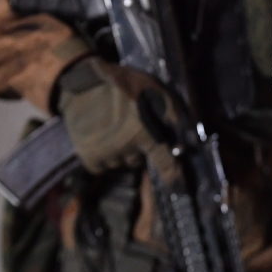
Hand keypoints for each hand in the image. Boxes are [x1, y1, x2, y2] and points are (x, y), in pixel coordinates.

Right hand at [55, 58, 180, 182]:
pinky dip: (104, 159)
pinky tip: (103, 141)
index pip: (165, 164)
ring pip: (121, 164)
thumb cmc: (124, 83)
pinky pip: (102, 168)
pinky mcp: (90, 156)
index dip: (175, 177)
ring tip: (115, 133)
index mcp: (145, 133)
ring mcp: (107, 154)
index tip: (181, 188)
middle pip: (139, 160)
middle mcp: (127, 148)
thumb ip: (172, 111)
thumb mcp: (155, 88)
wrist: (85, 82)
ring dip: (121, 154)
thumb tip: (187, 134)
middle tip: (133, 131)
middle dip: (139, 149)